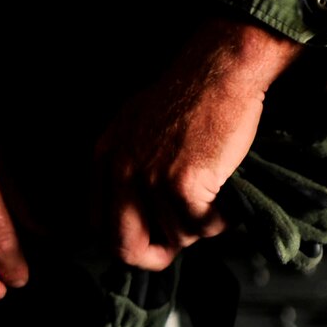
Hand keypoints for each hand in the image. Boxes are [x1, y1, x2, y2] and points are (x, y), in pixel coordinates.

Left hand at [95, 18, 301, 269]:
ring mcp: (150, 178)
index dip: (129, 243)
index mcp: (103, 158)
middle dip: (156, 255)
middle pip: (125, 248)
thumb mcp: (136, 130)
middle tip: (180, 243)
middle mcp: (119, 170)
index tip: (153, 241)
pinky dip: (223, 218)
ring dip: (201, 225)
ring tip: (214, 195)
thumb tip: (139, 217)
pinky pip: (205, 226)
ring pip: (177, 237)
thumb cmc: (190, 97)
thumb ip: (127, 170)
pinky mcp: (184, 183)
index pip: (99, 228)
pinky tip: (227, 194)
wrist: (220, 71)